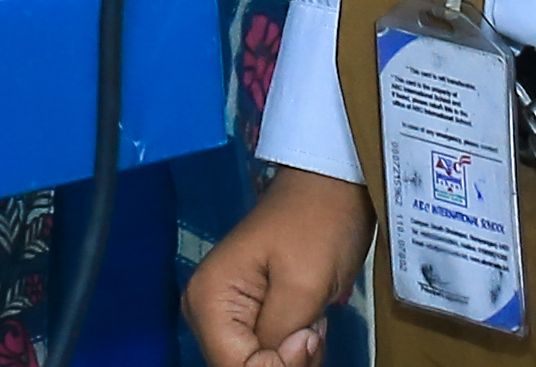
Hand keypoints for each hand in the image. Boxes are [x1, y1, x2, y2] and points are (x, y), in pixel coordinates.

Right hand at [184, 165, 370, 366]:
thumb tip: (274, 364)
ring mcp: (223, 312)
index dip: (277, 366)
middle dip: (284, 361)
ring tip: (312, 320)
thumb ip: (280, 337)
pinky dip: (291, 350)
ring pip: (255, 365)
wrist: (331, 187)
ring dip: (291, 357)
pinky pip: (264, 354)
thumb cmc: (319, 225)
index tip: (307, 335)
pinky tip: (307, 322)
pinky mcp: (245, 314)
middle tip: (312, 328)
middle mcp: (205, 310)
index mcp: (208, 299)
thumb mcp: (303, 285)